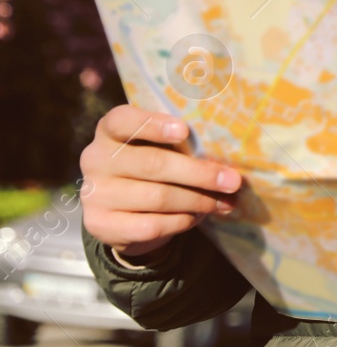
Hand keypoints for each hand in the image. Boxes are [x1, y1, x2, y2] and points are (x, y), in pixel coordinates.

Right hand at [80, 104, 241, 258]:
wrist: (121, 210)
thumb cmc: (151, 164)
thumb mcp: (161, 147)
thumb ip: (182, 144)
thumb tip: (226, 160)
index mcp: (110, 130)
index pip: (122, 120)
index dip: (153, 124)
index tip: (184, 131)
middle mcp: (95, 159)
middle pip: (152, 164)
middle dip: (199, 174)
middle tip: (232, 181)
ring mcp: (93, 193)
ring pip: (156, 197)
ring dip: (197, 201)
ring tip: (223, 202)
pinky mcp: (99, 224)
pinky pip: (149, 225)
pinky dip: (180, 221)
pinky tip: (196, 217)